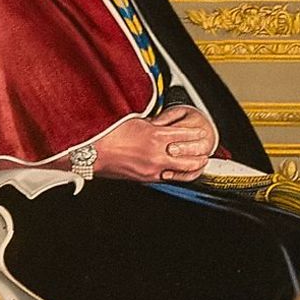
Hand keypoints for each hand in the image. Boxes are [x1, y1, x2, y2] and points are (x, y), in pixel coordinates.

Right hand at [91, 109, 215, 182]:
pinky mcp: (146, 179)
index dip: (197, 134)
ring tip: (201, 162)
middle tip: (208, 149)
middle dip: (202, 152)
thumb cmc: (108, 133)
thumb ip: (155, 123)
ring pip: (183, 172)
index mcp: (155, 136)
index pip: (186, 134)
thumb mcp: (136, 121)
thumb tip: (167, 122)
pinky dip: (179, 176)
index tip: (203, 132)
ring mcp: (152, 169)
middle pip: (190, 155)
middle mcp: (157, 154)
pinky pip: (169, 179)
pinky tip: (183, 173)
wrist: (91, 150)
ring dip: (195, 167)